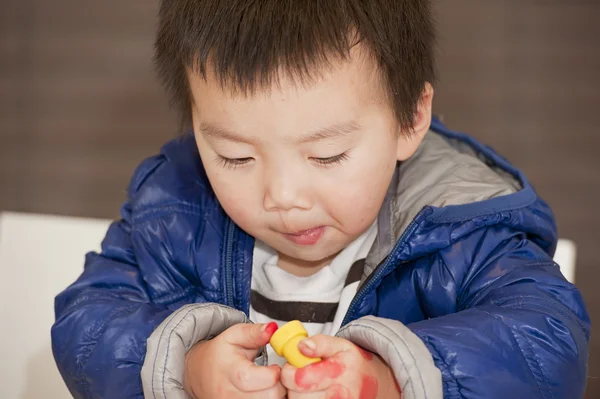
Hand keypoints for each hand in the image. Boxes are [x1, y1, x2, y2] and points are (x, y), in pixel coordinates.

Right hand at [184, 322, 285, 398]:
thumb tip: (272, 328)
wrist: (199, 373)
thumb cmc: (219, 354)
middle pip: (271, 397)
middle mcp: (231, 395)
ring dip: (275, 395)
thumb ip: (255, 332)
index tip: (275, 366)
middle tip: (275, 376)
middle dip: (279, 385)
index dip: (276, 373)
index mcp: (232, 372)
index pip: (265, 379)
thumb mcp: (235, 335)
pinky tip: (264, 391)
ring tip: (269, 384)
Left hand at [280, 335, 401, 398]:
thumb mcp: (342, 345)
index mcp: (338, 374)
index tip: (292, 367)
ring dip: (299, 396)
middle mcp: (338, 396)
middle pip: (297, 397)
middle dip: (292, 387)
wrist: (378, 385)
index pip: (299, 379)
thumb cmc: (356, 366)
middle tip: (301, 379)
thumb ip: (320, 343)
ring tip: (309, 388)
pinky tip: (313, 395)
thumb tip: (302, 346)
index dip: (288, 372)